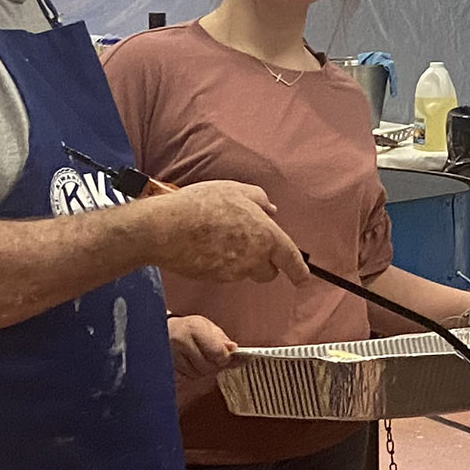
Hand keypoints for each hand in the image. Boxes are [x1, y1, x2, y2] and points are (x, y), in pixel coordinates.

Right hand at [143, 181, 307, 285]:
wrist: (167, 228)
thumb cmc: (201, 205)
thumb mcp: (235, 190)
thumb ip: (259, 199)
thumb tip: (271, 210)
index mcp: (266, 235)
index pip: (290, 259)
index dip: (299, 271)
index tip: (303, 278)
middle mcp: (254, 258)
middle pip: (268, 272)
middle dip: (264, 264)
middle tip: (247, 245)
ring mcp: (234, 272)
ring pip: (245, 272)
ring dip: (239, 261)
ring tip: (218, 237)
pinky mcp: (215, 279)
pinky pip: (225, 273)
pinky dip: (220, 264)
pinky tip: (206, 246)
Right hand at [167, 313, 238, 380]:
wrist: (163, 330)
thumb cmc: (187, 328)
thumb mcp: (207, 327)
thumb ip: (222, 339)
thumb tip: (233, 349)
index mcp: (194, 327)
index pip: (217, 352)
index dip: (224, 358)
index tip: (226, 357)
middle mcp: (180, 340)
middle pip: (207, 366)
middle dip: (214, 365)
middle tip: (213, 358)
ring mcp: (171, 354)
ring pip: (196, 374)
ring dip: (202, 370)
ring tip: (199, 357)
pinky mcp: (167, 365)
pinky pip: (185, 377)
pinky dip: (192, 373)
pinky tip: (190, 362)